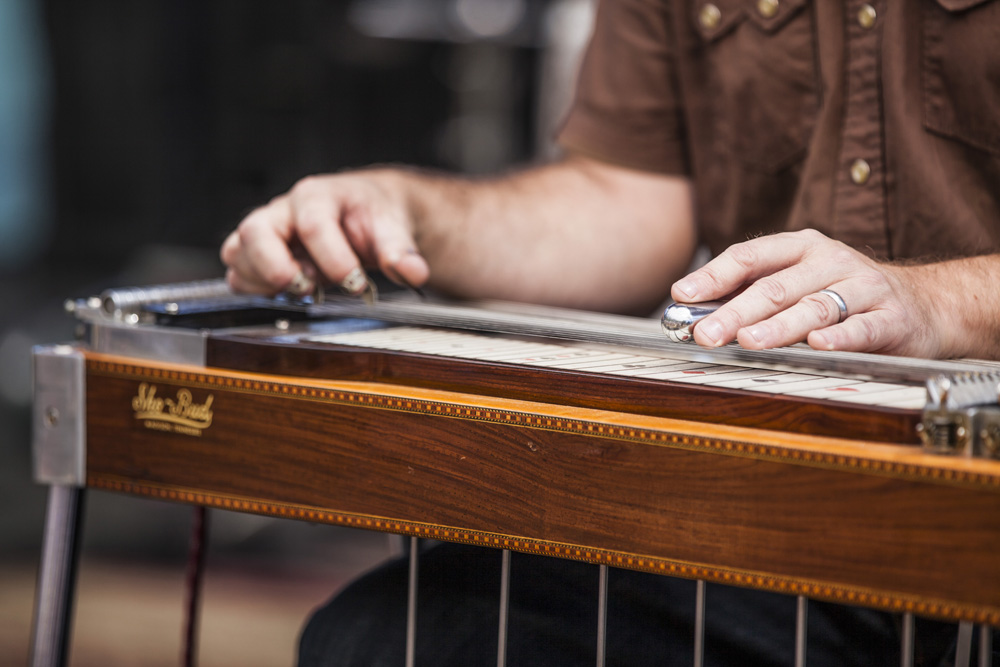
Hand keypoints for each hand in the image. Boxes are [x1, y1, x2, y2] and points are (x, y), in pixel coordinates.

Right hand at [220, 170, 429, 295]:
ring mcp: (266, 232)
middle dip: (278, 268)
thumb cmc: (370, 214)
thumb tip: (413, 272)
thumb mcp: (392, 226)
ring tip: (304, 291)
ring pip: (238, 253)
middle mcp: (283, 211)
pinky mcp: (257, 255)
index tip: (356, 283)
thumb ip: (400, 250)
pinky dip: (255, 289)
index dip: (333, 259)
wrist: (362, 208)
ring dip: (264, 281)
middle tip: (310, 289)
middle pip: (255, 233)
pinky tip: (287, 295)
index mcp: (318, 197)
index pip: (314, 225)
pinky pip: (238, 272)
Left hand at [669, 229, 944, 356]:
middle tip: (706, 333)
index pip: (750, 256)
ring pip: (814, 306)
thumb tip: (695, 313)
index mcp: (801, 248)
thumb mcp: (800, 283)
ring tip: (749, 341)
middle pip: (775, 286)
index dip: (713, 275)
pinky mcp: (892, 317)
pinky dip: (839, 337)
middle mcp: (831, 261)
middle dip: (735, 311)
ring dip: (778, 326)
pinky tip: (818, 345)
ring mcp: (864, 287)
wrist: (927, 304)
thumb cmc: (846, 295)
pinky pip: (862, 327)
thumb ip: (753, 295)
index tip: (683, 295)